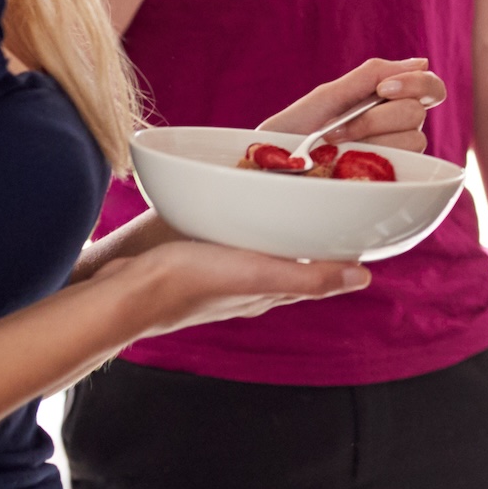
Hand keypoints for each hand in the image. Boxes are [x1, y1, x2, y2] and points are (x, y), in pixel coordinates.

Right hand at [91, 217, 371, 338]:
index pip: (320, 276)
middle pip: (295, 261)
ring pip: (264, 250)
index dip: (341, 253)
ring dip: (280, 228)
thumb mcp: (256, 275)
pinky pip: (233, 240)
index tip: (359, 223)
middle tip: (329, 197)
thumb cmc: (189, 283)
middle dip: (314, 236)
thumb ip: (309, 278)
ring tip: (291, 195)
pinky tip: (239, 208)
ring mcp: (224, 276)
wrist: (123, 292)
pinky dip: (246, 223)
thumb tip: (364, 278)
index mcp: (271, 293)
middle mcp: (252, 289)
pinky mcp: (198, 261)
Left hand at [263, 57, 443, 157]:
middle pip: (419, 111)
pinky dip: (372, 159)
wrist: (267, 166)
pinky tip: (346, 162)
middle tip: (340, 126)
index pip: (430, 89)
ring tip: (335, 146)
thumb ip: (372, 75)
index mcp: (387, 103)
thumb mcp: (329, 96)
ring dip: (370, 138)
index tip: (383, 90)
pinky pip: (403, 166)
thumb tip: (421, 62)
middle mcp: (397, 129)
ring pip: (414, 139)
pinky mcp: (388, 183)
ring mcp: (394, 157)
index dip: (417, 84)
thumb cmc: (293, 130)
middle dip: (378, 116)